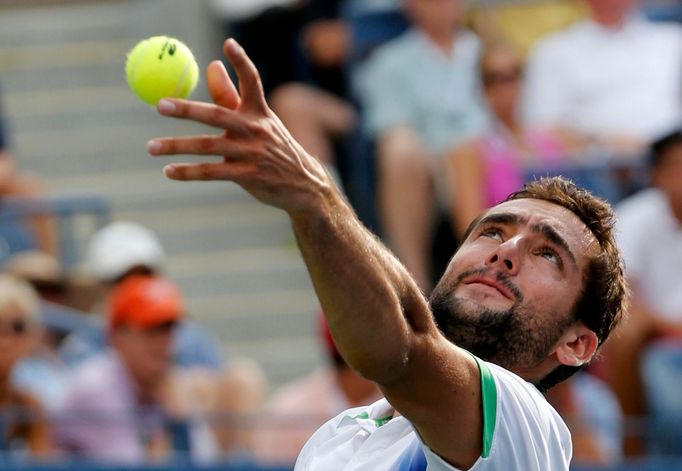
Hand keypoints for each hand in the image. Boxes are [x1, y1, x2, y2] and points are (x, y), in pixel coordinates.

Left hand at [147, 39, 333, 214]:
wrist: (302, 183)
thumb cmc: (273, 147)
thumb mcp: (258, 121)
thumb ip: (232, 97)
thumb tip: (213, 65)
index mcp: (259, 112)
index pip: (252, 81)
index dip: (242, 62)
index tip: (228, 44)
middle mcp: (256, 129)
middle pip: (217, 115)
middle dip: (187, 109)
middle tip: (160, 105)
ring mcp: (252, 153)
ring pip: (208, 146)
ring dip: (177, 146)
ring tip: (151, 147)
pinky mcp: (248, 175)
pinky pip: (212, 172)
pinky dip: (189, 172)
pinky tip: (169, 171)